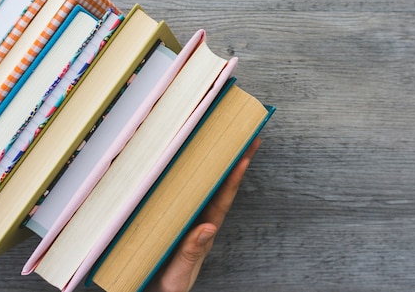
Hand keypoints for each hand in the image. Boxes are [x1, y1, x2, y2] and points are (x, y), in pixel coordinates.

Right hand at [147, 137, 261, 291]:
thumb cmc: (166, 285)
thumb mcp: (177, 274)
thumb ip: (191, 252)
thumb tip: (208, 228)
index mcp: (202, 233)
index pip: (221, 201)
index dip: (233, 178)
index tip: (245, 157)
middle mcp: (200, 223)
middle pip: (220, 188)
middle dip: (235, 162)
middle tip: (248, 138)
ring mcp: (189, 221)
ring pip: (207, 189)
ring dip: (219, 166)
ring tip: (230, 142)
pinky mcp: (176, 221)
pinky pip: (190, 194)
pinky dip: (196, 177)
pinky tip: (196, 164)